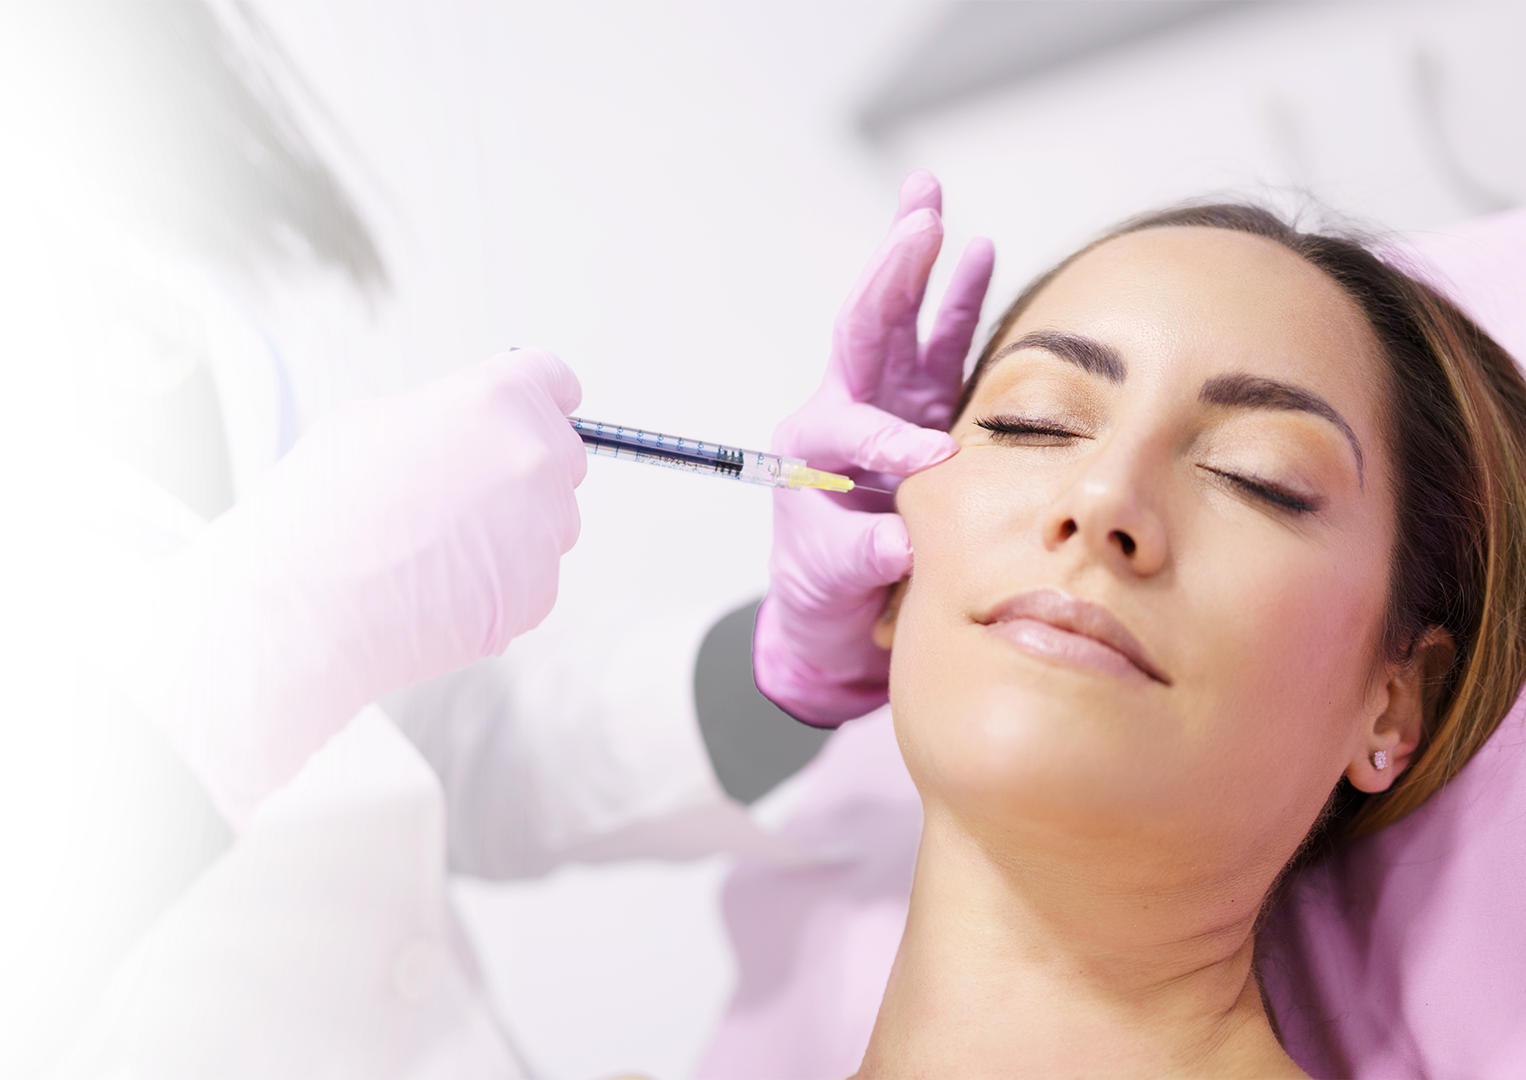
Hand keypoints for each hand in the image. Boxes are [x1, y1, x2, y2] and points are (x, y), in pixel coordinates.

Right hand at [136, 348, 586, 829]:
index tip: (554, 405)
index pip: (552, 379)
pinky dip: (500, 588)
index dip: (548, 394)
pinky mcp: (541, 588)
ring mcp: (546, 525)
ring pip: (550, 523)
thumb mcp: (372, 423)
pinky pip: (534, 581)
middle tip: (462, 501)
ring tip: (436, 553)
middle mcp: (533, 455)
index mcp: (494, 398)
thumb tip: (466, 431)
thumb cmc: (320, 507)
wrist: (302, 603)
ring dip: (513, 534)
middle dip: (523, 473)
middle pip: (560, 456)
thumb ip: (444, 418)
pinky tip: (441, 592)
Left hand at [753, 169, 994, 724]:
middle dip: (893, 270)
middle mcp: (848, 409)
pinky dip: (962, 302)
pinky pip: (946, 349)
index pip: (852, 424)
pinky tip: (981, 249)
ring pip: (904, 323)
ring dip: (919, 262)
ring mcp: (888, 404)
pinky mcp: (923, 413)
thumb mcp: (835, 579)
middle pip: (868, 327)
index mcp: (812, 445)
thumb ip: (869, 554)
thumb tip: (906, 537)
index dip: (890, 440)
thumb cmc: (823, 590)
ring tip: (928, 197)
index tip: (932, 462)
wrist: (831, 608)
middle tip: (919, 214)